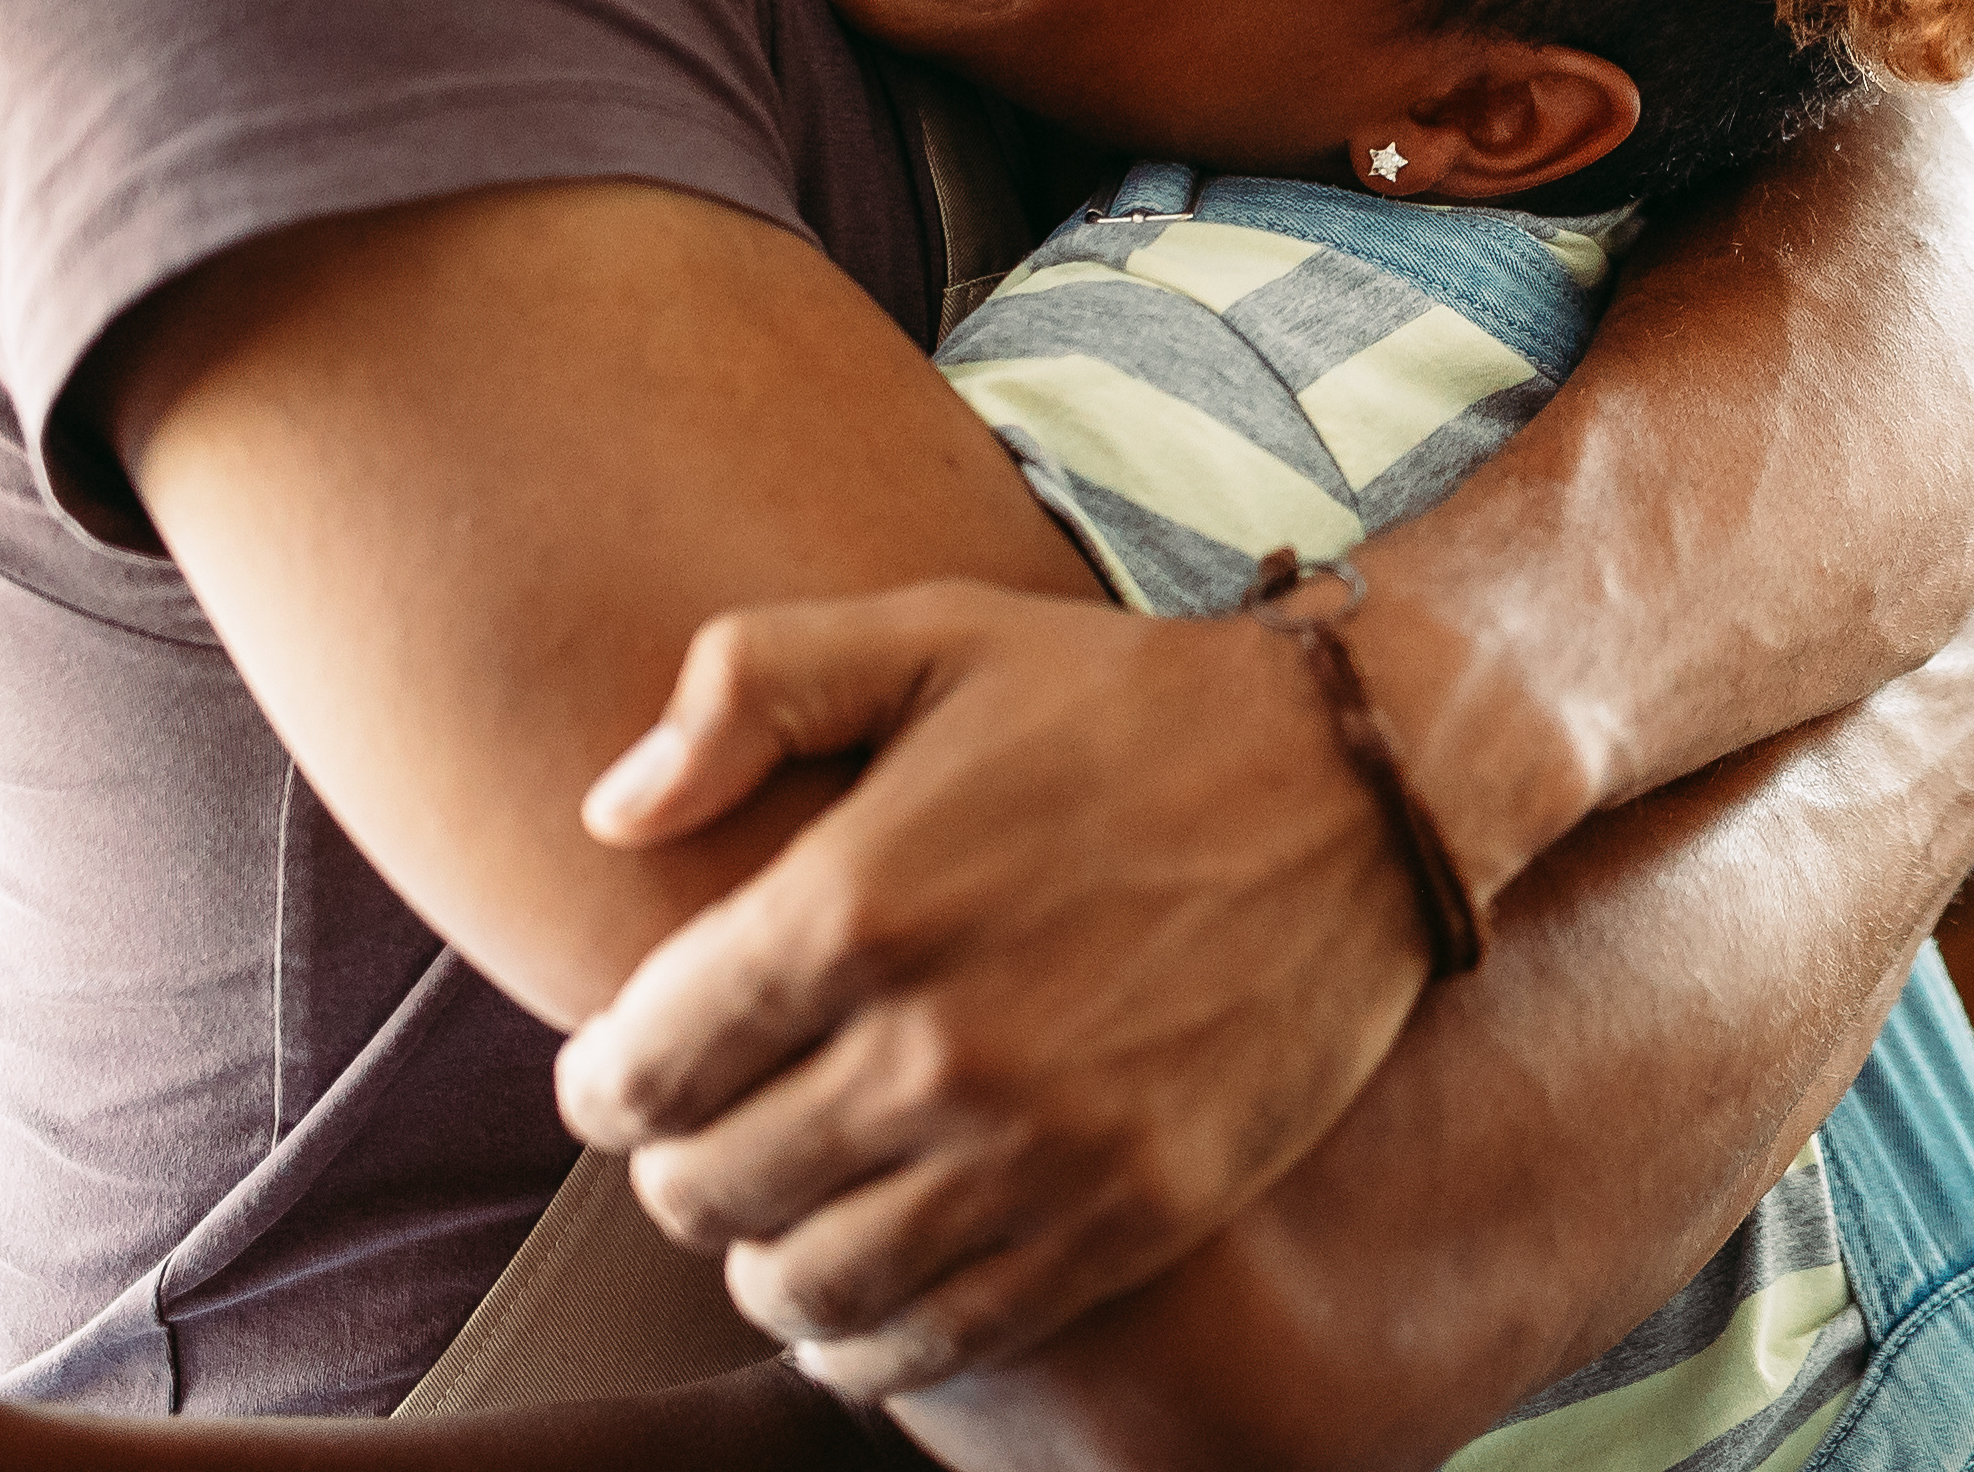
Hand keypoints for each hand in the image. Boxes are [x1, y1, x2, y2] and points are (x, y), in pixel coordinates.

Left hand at [555, 580, 1432, 1394]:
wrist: (1368, 780)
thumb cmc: (1133, 701)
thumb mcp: (934, 631)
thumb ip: (747, 688)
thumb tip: (611, 815)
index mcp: (858, 903)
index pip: (638, 1071)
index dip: (605, 1083)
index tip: (631, 1067)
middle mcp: (934, 1046)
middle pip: (705, 1191)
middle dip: (680, 1167)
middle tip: (715, 1128)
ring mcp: (1037, 1148)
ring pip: (806, 1287)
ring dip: (763, 1261)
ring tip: (783, 1214)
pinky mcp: (1128, 1216)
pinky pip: (937, 1340)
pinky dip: (867, 1342)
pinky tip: (865, 1294)